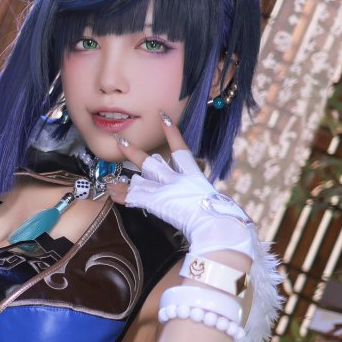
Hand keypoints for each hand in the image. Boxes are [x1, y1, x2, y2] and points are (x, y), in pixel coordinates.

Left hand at [116, 114, 259, 259]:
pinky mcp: (156, 201)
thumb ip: (213, 202)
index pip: (181, 149)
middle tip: (121, 141)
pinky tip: (111, 192)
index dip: (171, 132)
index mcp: (194, 176)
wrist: (216, 223)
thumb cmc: (223, 219)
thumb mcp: (218, 205)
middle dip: (135, 153)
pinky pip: (133, 197)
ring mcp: (165, 189)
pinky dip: (122, 196)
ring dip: (124, 179)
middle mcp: (177, 179)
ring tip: (109, 178)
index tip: (163, 118)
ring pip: (140, 178)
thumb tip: (231, 213)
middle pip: (153, 162)